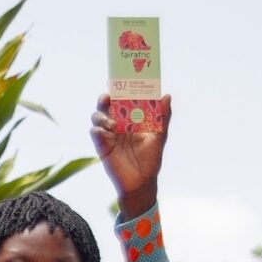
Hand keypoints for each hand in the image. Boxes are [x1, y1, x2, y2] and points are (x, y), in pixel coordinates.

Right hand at [90, 93, 171, 218]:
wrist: (141, 182)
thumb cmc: (151, 159)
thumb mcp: (159, 136)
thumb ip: (163, 117)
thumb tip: (166, 96)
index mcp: (131, 118)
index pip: (123, 98)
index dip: (120, 88)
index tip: (121, 79)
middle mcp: (118, 123)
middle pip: (107, 104)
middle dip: (105, 96)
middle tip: (109, 95)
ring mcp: (108, 134)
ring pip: (97, 115)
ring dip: (101, 114)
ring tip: (112, 122)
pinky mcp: (101, 145)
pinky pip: (95, 132)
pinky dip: (98, 129)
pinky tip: (107, 131)